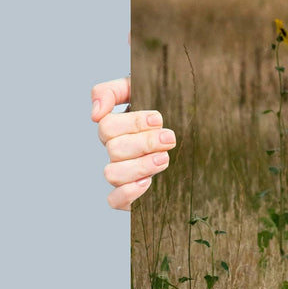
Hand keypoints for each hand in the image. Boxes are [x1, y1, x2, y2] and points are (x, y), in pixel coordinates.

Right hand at [92, 74, 176, 210]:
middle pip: (114, 149)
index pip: (107, 126)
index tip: (158, 119)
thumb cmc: (164, 104)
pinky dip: (128, 193)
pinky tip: (148, 182)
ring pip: (112, 174)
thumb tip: (95, 113)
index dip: (133, 123)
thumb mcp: (140, 88)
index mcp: (115, 127)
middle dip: (145, 143)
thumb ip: (112, 91)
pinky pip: (114, 200)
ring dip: (140, 166)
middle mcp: (115, 150)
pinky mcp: (130, 194)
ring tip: (164, 159)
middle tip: (169, 138)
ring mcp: (122, 172)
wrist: (192, 129)